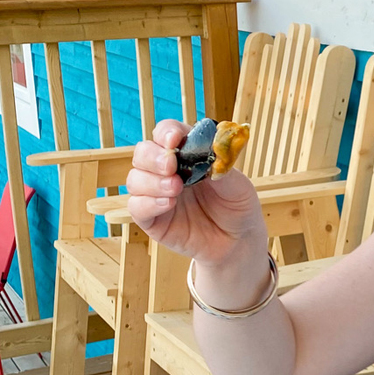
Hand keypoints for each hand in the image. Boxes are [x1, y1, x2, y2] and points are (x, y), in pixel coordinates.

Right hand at [126, 120, 267, 266]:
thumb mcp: (238, 185)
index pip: (166, 133)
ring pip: (135, 179)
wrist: (238, 241)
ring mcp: (156, 195)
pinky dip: (148, 203)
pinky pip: (136, 207)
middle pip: (142, 152)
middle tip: (170, 166)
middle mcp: (167, 171)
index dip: (166, 132)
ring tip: (176, 189)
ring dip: (152, 181)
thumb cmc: (237, 207)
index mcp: (186, 154)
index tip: (174, 139)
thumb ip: (222, 168)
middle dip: (153, 156)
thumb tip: (210, 152)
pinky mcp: (152, 220)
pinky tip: (169, 204)